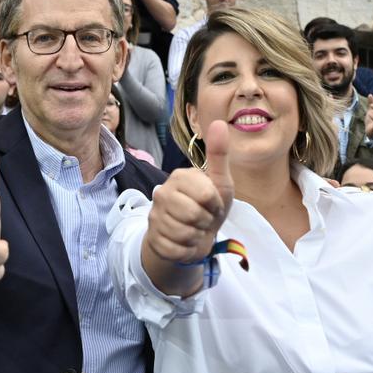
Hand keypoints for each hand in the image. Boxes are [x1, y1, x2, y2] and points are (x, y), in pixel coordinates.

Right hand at [140, 120, 233, 296]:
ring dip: (197, 237)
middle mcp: (162, 192)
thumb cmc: (207, 207)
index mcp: (179, 177)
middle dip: (206, 222)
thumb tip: (218, 122)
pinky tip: (185, 242)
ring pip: (185, 233)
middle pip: (195, 215)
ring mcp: (154, 216)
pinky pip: (176, 249)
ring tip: (194, 230)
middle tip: (203, 219)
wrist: (191, 236)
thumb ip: (219, 154)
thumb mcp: (220, 183)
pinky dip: (187, 250)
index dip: (216, 204)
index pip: (206, 195)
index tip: (213, 204)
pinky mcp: (152, 238)